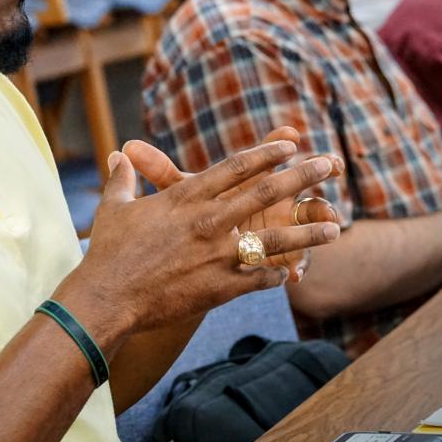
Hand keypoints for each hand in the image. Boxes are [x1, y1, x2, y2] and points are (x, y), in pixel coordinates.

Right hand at [58, 136, 341, 337]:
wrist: (107, 298)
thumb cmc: (108, 253)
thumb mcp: (114, 209)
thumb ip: (122, 180)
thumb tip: (117, 155)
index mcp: (186, 197)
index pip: (235, 167)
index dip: (266, 154)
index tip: (290, 143)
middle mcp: (208, 221)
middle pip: (265, 193)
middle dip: (301, 176)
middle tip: (329, 164)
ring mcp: (217, 254)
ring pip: (274, 238)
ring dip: (307, 231)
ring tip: (335, 226)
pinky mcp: (220, 287)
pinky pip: (259, 279)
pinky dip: (276, 275)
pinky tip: (291, 273)